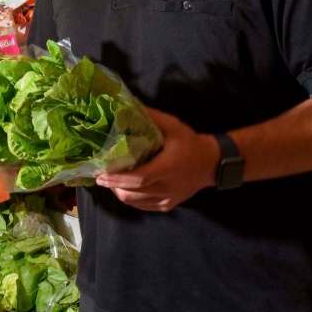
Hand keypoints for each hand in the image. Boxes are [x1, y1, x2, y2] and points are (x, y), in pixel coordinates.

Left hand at [96, 108, 219, 211]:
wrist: (211, 163)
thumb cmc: (189, 142)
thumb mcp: (172, 125)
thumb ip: (150, 117)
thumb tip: (126, 105)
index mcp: (167, 167)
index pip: (138, 178)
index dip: (117, 178)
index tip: (100, 175)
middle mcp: (167, 187)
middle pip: (132, 193)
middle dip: (113, 185)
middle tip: (101, 175)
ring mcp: (168, 199)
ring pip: (135, 202)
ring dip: (120, 192)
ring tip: (111, 180)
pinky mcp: (168, 205)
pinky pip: (143, 206)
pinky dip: (130, 198)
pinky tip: (124, 187)